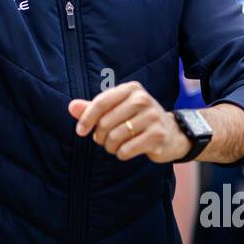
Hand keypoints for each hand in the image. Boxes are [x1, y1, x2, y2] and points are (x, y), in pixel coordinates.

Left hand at [67, 81, 189, 162]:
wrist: (172, 134)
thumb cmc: (137, 120)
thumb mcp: (117, 110)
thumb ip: (93, 108)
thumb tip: (71, 107)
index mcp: (131, 89)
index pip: (101, 102)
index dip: (87, 118)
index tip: (80, 131)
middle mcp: (143, 100)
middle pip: (106, 122)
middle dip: (100, 136)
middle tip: (104, 140)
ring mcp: (152, 117)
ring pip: (115, 137)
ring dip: (110, 146)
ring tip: (115, 145)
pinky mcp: (158, 136)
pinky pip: (127, 149)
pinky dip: (121, 154)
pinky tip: (127, 150)